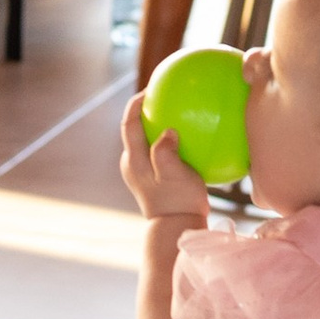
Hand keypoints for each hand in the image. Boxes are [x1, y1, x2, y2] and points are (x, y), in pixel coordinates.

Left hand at [121, 96, 207, 221]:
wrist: (176, 230)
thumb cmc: (179, 203)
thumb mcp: (175, 177)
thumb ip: (166, 153)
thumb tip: (168, 131)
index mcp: (134, 160)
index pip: (129, 124)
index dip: (135, 104)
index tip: (150, 88)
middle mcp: (133, 165)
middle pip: (134, 129)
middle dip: (145, 110)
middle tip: (163, 94)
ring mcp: (141, 174)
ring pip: (145, 140)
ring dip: (156, 124)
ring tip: (176, 111)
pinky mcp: (152, 180)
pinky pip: (158, 153)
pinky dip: (169, 141)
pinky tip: (191, 139)